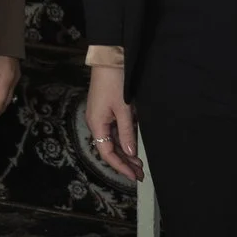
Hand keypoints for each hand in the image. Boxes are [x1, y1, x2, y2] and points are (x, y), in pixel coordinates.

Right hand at [84, 63, 142, 181]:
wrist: (109, 60)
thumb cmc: (114, 82)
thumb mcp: (123, 109)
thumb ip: (126, 132)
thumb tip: (130, 152)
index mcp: (97, 124)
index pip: (107, 153)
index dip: (120, 166)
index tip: (134, 176)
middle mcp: (96, 123)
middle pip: (110, 149)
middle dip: (125, 163)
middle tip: (141, 174)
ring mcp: (101, 117)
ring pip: (113, 142)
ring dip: (125, 153)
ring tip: (139, 164)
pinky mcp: (106, 111)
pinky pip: (114, 132)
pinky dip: (124, 141)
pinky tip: (134, 147)